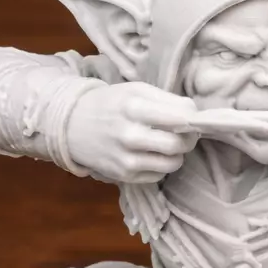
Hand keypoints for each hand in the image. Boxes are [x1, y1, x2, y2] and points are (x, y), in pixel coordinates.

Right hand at [66, 82, 200, 182]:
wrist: (73, 126)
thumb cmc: (111, 104)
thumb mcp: (136, 91)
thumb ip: (167, 100)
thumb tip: (194, 113)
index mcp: (134, 108)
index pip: (180, 118)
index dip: (193, 119)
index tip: (191, 118)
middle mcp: (131, 136)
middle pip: (179, 144)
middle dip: (188, 139)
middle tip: (184, 134)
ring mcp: (127, 159)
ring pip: (173, 163)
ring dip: (177, 154)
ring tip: (168, 144)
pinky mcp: (125, 176)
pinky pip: (159, 174)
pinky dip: (161, 165)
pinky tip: (151, 154)